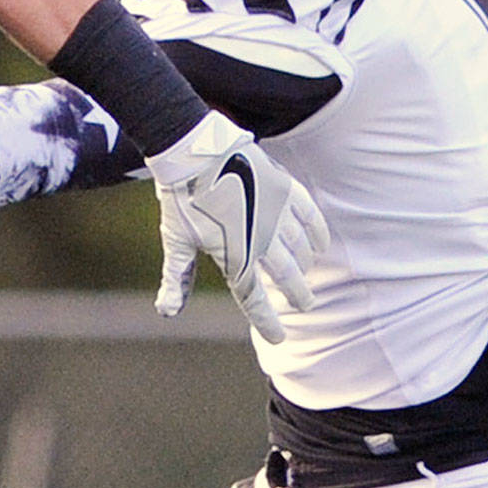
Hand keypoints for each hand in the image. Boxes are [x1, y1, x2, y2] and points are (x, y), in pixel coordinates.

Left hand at [147, 112, 329, 339]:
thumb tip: (167, 311)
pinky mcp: (284, 189)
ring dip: (304, 267)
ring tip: (305, 276)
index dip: (266, 321)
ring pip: (299, 249)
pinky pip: (309, 216)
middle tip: (305, 304)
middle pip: (285, 276)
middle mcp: (260, 238)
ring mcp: (276, 213)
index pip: (253, 298)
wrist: (194, 151)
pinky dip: (316, 233)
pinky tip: (320, 246)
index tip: (278, 337)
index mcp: (233, 255)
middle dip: (296, 293)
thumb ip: (176, 278)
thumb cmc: (181, 198)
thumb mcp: (175, 241)